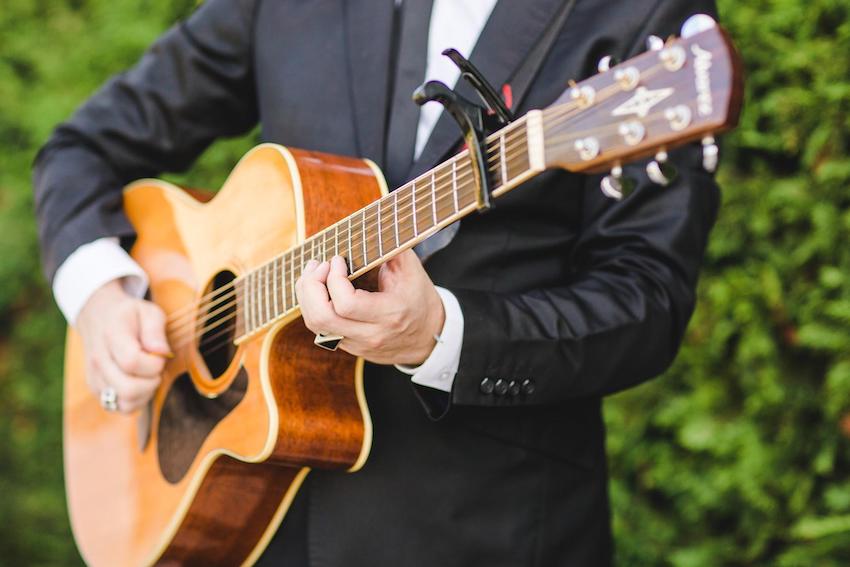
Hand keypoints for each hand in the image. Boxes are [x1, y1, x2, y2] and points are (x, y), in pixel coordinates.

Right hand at [76, 279, 170, 413]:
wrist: (98, 316)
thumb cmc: (130, 315)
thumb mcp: (148, 311)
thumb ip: (156, 330)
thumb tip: (161, 352)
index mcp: (111, 336)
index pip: (132, 362)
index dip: (154, 363)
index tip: (160, 354)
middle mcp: (99, 360)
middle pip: (128, 389)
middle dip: (152, 381)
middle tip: (156, 367)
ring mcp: (95, 377)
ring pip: (125, 403)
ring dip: (145, 393)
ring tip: (148, 375)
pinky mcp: (97, 390)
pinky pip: (120, 407)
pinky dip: (136, 401)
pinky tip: (140, 384)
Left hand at [295, 250, 444, 365]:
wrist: (429, 336)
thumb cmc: (419, 297)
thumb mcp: (411, 269)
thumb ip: (391, 245)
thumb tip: (372, 217)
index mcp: (390, 314)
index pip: (346, 304)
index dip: (333, 278)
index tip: (337, 260)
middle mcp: (371, 334)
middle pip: (322, 318)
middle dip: (311, 286)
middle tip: (318, 265)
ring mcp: (358, 344)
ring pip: (315, 325)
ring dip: (307, 296)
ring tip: (313, 274)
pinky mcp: (349, 347)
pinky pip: (320, 329)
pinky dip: (314, 306)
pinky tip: (319, 290)